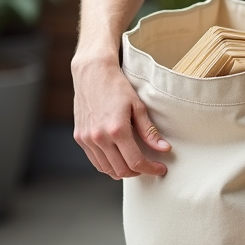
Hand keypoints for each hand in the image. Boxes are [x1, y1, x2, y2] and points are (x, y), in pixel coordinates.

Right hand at [71, 56, 169, 178]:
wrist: (92, 72)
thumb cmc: (116, 86)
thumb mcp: (138, 106)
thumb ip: (149, 131)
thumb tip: (164, 148)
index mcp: (117, 130)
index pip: (136, 162)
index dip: (151, 169)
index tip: (160, 169)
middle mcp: (100, 137)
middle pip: (122, 170)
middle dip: (139, 172)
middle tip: (149, 166)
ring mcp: (87, 139)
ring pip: (106, 169)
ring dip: (123, 171)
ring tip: (134, 164)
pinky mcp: (80, 137)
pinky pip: (95, 161)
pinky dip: (108, 165)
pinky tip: (117, 158)